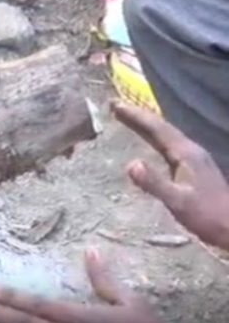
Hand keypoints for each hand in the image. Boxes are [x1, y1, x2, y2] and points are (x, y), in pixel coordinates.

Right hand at [114, 101, 228, 248]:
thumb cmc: (207, 216)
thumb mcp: (177, 202)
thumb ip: (154, 183)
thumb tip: (131, 163)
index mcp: (187, 154)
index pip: (157, 129)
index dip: (135, 116)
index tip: (115, 105)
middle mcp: (191, 151)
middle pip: (162, 127)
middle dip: (138, 116)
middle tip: (115, 105)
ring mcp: (194, 159)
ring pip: (166, 135)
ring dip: (146, 125)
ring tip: (128, 118)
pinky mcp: (194, 168)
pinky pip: (169, 145)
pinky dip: (154, 137)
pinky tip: (151, 141)